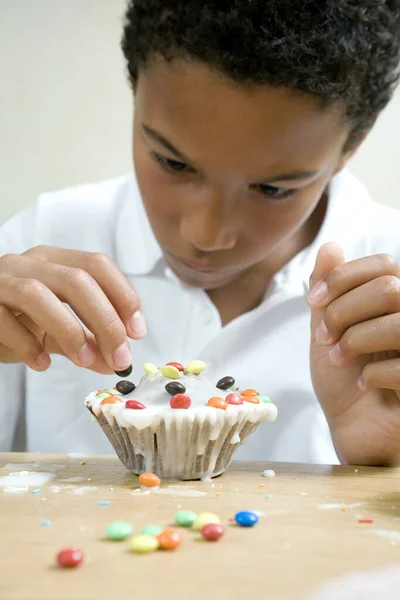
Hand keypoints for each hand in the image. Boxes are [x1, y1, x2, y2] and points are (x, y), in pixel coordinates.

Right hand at [0, 247, 145, 373]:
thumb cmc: (14, 321)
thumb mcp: (54, 330)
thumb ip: (86, 342)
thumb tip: (117, 361)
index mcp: (54, 261)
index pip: (98, 264)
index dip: (123, 295)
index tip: (138, 331)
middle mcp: (28, 263)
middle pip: (76, 280)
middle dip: (105, 320)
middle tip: (119, 356)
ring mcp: (0, 280)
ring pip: (39, 294)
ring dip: (69, 330)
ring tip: (85, 361)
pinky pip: (3, 319)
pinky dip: (27, 344)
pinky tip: (41, 363)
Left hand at [308, 242, 399, 465]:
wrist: (352, 428)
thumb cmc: (343, 378)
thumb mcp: (327, 330)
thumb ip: (330, 292)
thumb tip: (330, 246)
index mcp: (395, 302)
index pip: (383, 264)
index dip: (343, 277)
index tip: (312, 300)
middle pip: (389, 287)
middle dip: (343, 311)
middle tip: (324, 337)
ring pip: (399, 321)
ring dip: (355, 340)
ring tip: (338, 358)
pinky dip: (372, 373)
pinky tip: (363, 383)